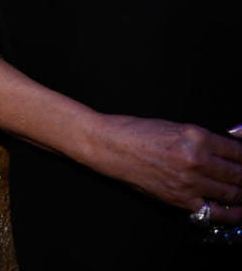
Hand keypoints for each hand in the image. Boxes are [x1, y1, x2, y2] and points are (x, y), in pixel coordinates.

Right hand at [91, 115, 241, 223]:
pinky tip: (238, 210)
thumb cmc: (136, 132)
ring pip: (231, 192)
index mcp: (196, 136)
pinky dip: (231, 213)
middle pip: (238, 173)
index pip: (237, 151)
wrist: (109, 146)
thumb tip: (227, 147)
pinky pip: (215, 211)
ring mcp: (189, 182)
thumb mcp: (174, 126)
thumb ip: (201, 139)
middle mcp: (197, 160)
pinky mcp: (180, 198)